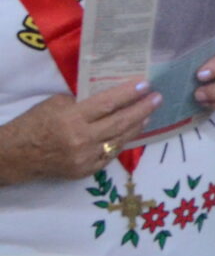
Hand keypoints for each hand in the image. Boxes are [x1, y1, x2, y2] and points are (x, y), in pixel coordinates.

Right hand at [0, 82, 162, 179]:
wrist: (15, 156)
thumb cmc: (34, 124)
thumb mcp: (57, 103)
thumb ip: (83, 101)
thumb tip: (110, 97)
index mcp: (72, 119)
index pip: (108, 104)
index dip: (129, 94)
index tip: (146, 84)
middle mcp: (81, 140)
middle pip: (120, 122)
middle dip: (142, 109)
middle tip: (158, 98)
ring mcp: (85, 158)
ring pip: (120, 139)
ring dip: (137, 125)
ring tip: (149, 113)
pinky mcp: (85, 171)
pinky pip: (110, 154)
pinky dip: (122, 141)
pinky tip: (132, 131)